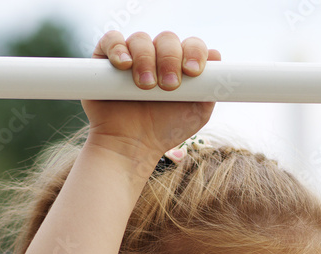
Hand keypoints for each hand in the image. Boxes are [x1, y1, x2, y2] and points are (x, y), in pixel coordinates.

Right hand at [86, 31, 220, 164]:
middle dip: (170, 59)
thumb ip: (210, 87)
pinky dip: (118, 48)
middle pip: (167, 39)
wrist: (131, 146)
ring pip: (141, 39)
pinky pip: (111, 40)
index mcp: (179, 65)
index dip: (194, 52)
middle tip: (169, 86)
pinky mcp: (104, 60)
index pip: (191, 45)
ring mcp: (131, 57)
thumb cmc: (164, 130)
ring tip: (145, 86)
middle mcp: (155, 57)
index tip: (193, 72)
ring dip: (146, 59)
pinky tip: (125, 65)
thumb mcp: (197, 112)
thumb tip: (216, 54)